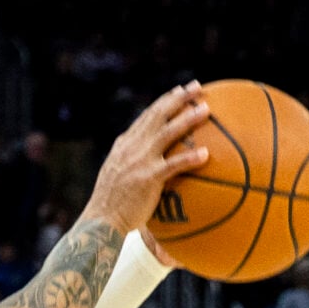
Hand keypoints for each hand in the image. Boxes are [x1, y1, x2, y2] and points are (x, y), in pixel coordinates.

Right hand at [84, 82, 212, 237]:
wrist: (101, 220)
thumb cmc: (112, 204)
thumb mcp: (117, 173)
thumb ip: (131, 161)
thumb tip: (148, 160)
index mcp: (125, 144)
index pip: (147, 116)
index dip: (165, 101)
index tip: (179, 90)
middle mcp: (133, 146)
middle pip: (158, 115)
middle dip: (179, 98)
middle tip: (197, 87)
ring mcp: (140, 161)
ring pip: (168, 133)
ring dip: (188, 119)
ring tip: (206, 109)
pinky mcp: (148, 178)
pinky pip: (173, 165)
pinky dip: (190, 158)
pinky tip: (206, 154)